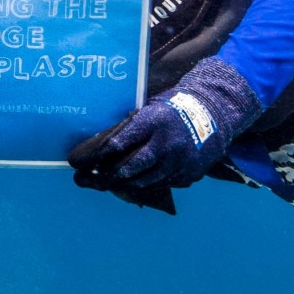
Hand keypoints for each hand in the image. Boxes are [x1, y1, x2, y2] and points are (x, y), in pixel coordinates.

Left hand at [69, 57, 261, 190]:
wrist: (213, 115)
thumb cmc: (171, 109)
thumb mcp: (150, 109)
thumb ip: (131, 126)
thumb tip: (101, 143)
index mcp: (154, 122)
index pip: (119, 142)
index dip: (98, 154)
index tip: (80, 160)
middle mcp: (166, 144)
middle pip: (130, 168)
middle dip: (107, 176)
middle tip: (86, 179)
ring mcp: (178, 162)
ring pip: (144, 181)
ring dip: (123, 184)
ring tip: (104, 183)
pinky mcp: (187, 174)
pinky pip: (161, 184)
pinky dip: (145, 184)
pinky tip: (131, 183)